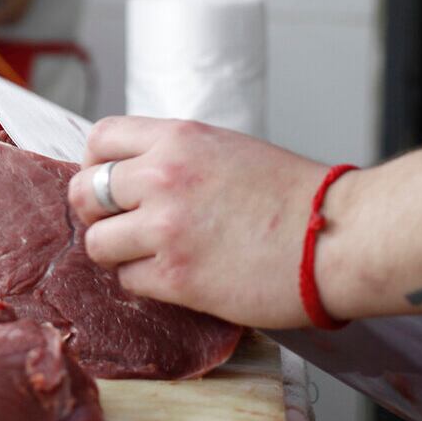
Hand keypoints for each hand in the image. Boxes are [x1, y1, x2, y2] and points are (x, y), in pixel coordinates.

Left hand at [67, 117, 328, 327]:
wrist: (338, 236)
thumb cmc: (293, 195)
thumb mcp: (225, 149)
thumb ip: (175, 157)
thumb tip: (131, 175)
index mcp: (178, 138)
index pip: (100, 139)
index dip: (95, 164)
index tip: (108, 184)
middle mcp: (163, 176)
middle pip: (83, 191)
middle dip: (94, 212)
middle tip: (119, 225)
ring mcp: (166, 227)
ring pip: (96, 243)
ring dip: (116, 253)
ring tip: (149, 255)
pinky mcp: (176, 275)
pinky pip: (127, 280)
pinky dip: (145, 282)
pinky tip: (177, 277)